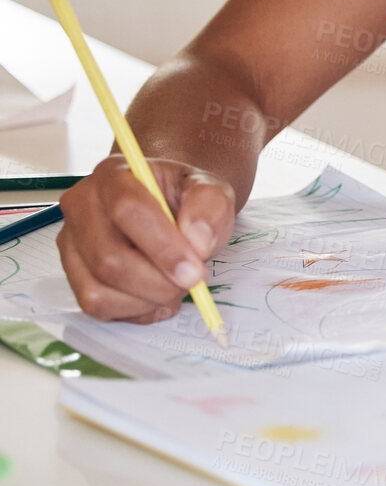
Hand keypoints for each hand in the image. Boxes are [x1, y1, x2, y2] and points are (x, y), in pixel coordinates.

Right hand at [57, 155, 236, 322]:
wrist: (175, 210)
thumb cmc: (189, 200)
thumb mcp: (213, 191)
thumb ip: (210, 205)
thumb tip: (196, 241)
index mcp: (114, 174)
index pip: (127, 209)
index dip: (162, 246)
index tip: (194, 270)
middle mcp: (82, 206)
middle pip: (107, 257)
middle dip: (157, 281)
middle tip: (192, 282)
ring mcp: (72, 243)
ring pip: (98, 289)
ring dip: (147, 299)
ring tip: (177, 287)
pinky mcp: (74, 275)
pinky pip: (97, 307)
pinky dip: (135, 311)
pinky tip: (158, 297)